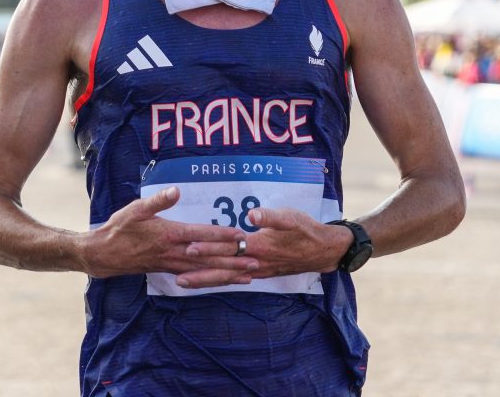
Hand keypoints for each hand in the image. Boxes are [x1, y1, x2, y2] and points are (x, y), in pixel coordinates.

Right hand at [81, 186, 259, 285]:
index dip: (222, 234)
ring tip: (249, 275)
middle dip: (233, 259)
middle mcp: (174, 252)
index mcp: (169, 234)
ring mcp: (173, 264)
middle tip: (256, 259)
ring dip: (228, 273)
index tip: (241, 235)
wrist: (104, 254)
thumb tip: (176, 190)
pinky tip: (225, 281)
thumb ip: (157, 201)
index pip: (201, 234)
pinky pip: (197, 277)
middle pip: (209, 256)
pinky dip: (213, 279)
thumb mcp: (135, 209)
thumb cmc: (119, 228)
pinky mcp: (170, 270)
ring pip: (205, 271)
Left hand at [191, 208, 351, 278]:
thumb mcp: (291, 217)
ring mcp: (258, 270)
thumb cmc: (306, 229)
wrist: (324, 250)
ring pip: (227, 277)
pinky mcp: (261, 272)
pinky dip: (220, 280)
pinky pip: (235, 278)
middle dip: (200, 272)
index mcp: (259, 247)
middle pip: (223, 268)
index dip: (208, 247)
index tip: (188, 248)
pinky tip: (208, 282)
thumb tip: (251, 215)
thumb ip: (270, 217)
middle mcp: (256, 262)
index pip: (228, 247)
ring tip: (183, 283)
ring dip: (206, 280)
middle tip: (176, 276)